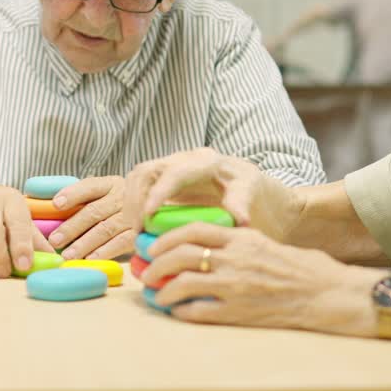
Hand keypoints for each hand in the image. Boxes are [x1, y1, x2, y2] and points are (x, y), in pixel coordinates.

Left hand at [44, 177, 134, 260]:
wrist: (153, 207)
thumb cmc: (115, 203)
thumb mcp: (103, 193)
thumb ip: (80, 196)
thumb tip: (43, 201)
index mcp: (110, 184)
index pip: (89, 186)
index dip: (72, 194)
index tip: (56, 204)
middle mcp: (122, 197)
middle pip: (94, 212)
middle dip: (72, 227)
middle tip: (54, 240)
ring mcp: (132, 215)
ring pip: (105, 229)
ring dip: (85, 243)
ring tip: (68, 254)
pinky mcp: (138, 233)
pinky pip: (120, 243)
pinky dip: (104, 252)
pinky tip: (89, 259)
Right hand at [121, 147, 302, 240]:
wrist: (259, 194)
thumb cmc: (257, 194)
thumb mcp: (253, 194)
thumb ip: (242, 202)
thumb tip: (239, 218)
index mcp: (206, 161)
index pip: (174, 173)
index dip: (157, 194)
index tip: (148, 217)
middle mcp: (184, 159)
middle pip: (146, 170)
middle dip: (136, 200)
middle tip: (137, 230)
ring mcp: (171, 168)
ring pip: (137, 178)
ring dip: (131, 203)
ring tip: (136, 232)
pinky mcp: (164, 181)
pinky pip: (140, 188)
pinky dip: (134, 206)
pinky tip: (138, 227)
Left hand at [142, 223, 378, 335]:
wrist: (325, 293)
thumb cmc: (299, 267)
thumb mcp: (264, 242)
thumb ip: (234, 241)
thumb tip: (201, 245)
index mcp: (241, 239)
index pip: (193, 229)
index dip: (166, 236)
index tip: (153, 244)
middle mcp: (234, 260)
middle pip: (181, 255)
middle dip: (157, 263)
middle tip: (147, 271)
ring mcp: (235, 287)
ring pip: (183, 284)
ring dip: (163, 290)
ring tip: (156, 295)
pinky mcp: (239, 313)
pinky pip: (199, 312)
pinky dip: (181, 312)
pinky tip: (176, 312)